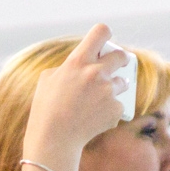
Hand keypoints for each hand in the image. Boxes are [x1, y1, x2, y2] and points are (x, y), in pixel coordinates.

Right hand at [23, 24, 129, 160]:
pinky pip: (118, 105)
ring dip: (115, 88)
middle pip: (121, 56)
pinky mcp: (116, 109)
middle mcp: (96, 73)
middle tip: (119, 63)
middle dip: (121, 59)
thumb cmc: (46, 108)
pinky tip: (94, 119)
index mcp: (78, 61)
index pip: (101, 32)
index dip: (105, 34)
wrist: (54, 139)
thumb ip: (68, 66)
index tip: (106, 39)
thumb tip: (83, 64)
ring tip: (97, 100)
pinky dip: (110, 111)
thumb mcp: (48, 78)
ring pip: (123, 83)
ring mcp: (108, 91)